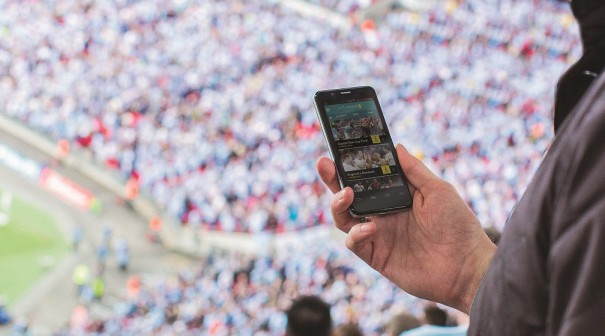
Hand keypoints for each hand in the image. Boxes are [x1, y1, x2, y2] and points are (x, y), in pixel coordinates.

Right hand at [317, 144, 495, 312]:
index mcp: (395, 196)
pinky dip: (356, 233)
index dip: (351, 165)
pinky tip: (370, 226)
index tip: (339, 149)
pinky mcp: (376, 256)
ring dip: (338, 204)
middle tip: (324, 163)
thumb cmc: (458, 226)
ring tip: (346, 193)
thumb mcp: (438, 190)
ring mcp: (378, 235)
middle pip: (348, 195)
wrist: (467, 267)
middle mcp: (382, 214)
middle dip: (332, 179)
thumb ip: (414, 170)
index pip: (366, 178)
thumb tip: (396, 147)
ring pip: (344, 218)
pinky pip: (354, 242)